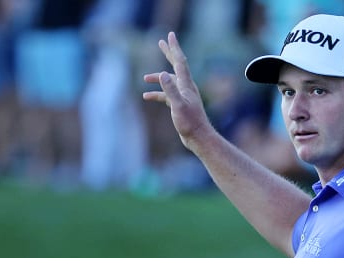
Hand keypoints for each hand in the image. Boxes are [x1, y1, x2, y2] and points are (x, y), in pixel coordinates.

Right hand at [142, 32, 211, 147]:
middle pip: (176, 66)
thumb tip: (163, 74)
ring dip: (157, 79)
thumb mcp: (177, 105)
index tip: (170, 35)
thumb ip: (170, 90)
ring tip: (144, 78)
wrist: (198, 137)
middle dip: (168, 53)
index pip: (180, 61)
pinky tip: (147, 97)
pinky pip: (166, 96)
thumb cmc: (190, 123)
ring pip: (169, 82)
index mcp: (186, 84)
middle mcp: (186, 87)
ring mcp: (183, 96)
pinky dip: (157, 94)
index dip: (174, 48)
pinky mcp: (180, 105)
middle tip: (161, 42)